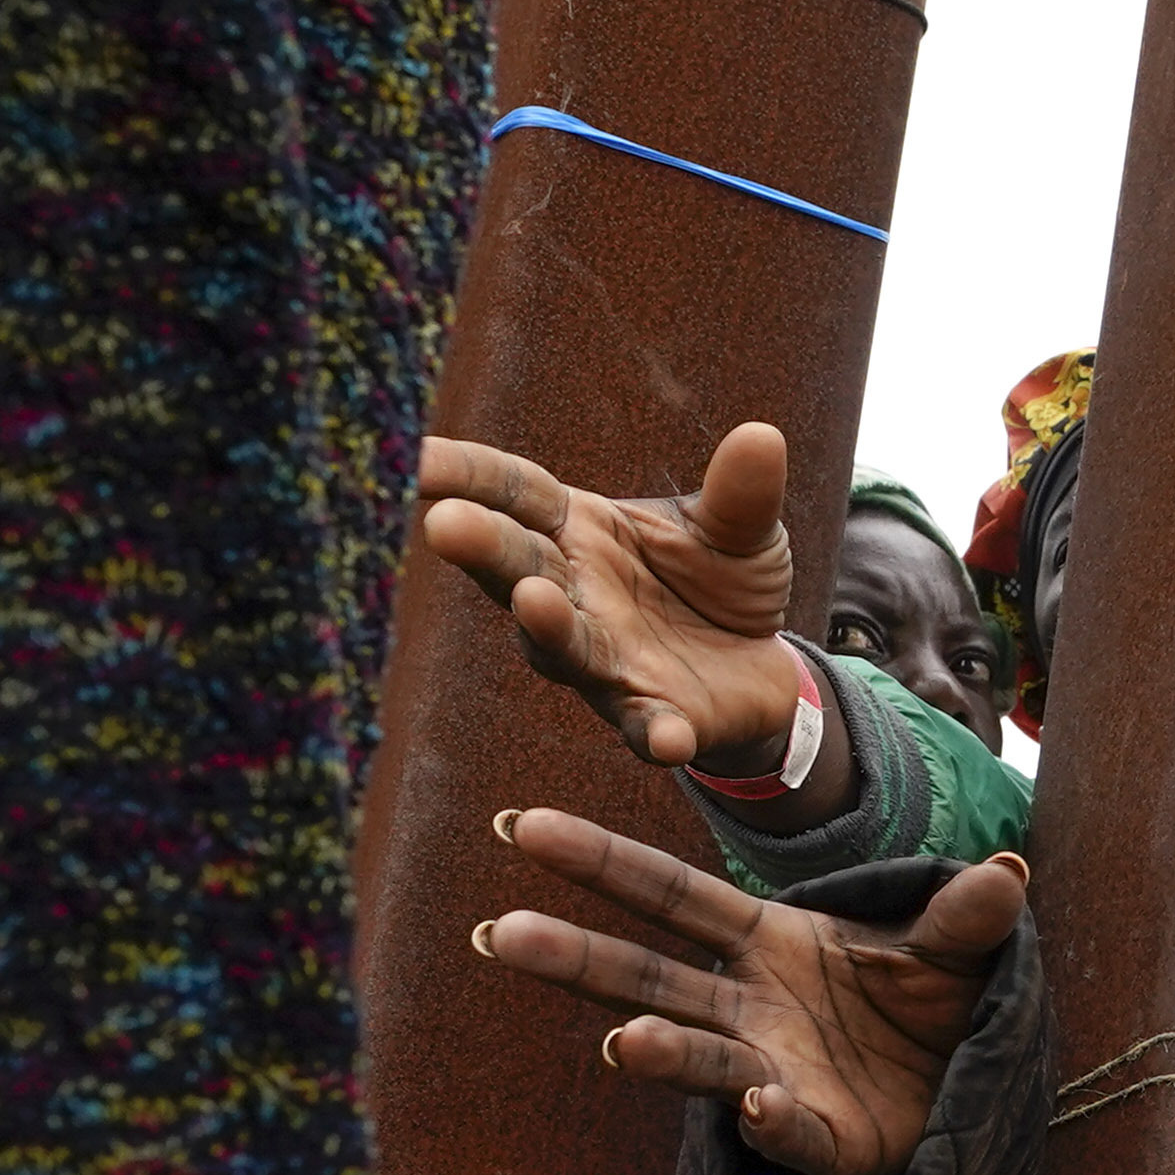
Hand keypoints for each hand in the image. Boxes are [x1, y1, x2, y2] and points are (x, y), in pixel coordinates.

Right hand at [420, 423, 821, 788]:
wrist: (758, 667)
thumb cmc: (718, 582)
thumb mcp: (739, 528)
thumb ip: (741, 493)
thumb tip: (762, 437)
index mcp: (578, 531)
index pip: (514, 493)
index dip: (464, 473)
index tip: (412, 455)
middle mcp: (572, 595)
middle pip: (516, 565)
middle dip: (480, 546)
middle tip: (443, 523)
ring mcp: (604, 661)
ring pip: (559, 646)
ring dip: (545, 627)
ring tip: (532, 603)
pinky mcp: (652, 717)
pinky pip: (645, 726)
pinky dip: (654, 732)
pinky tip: (666, 738)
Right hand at [474, 817, 1022, 1174]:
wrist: (968, 1090)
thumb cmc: (932, 1003)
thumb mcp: (955, 946)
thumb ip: (965, 915)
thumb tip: (1008, 871)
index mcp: (767, 942)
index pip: (671, 896)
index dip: (602, 864)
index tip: (526, 829)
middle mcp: (751, 1008)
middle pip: (649, 976)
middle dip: (577, 958)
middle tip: (503, 933)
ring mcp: (774, 1073)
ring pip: (698, 1058)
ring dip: (657, 1050)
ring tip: (619, 1044)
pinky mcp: (822, 1138)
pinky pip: (788, 1128)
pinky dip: (771, 1118)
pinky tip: (757, 1103)